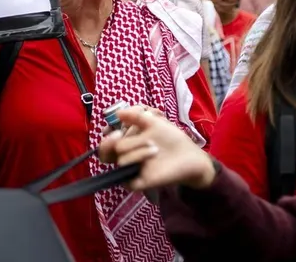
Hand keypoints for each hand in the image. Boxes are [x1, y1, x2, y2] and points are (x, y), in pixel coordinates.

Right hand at [97, 106, 216, 190]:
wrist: (189, 154)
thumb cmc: (170, 137)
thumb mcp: (154, 121)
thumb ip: (136, 115)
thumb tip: (117, 113)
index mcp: (127, 143)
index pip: (106, 144)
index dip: (106, 137)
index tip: (115, 129)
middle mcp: (127, 157)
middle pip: (108, 152)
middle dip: (118, 141)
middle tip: (125, 135)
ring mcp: (133, 170)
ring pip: (121, 162)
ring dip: (137, 150)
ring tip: (155, 147)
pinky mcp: (141, 182)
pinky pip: (129, 181)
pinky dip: (137, 165)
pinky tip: (152, 155)